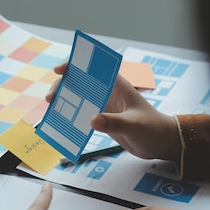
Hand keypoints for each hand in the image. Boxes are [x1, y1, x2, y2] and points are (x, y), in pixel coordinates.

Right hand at [46, 62, 180, 160]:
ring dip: (64, 101)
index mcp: (117, 85)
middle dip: (63, 87)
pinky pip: (82, 114)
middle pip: (80, 83)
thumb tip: (91, 121)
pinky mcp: (102, 119)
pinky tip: (60, 122)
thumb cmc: (152, 129)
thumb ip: (114, 123)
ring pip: (78, 98)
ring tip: (51, 108)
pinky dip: (70, 116)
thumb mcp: (133, 125)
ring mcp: (104, 106)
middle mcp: (108, 92)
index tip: (59, 70)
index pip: (93, 69)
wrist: (159, 144)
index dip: (75, 65)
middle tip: (50, 98)